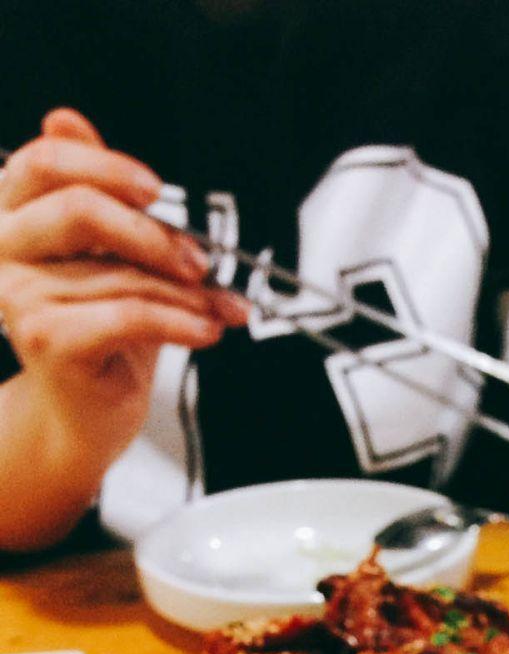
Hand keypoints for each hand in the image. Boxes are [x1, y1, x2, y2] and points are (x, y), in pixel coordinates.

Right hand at [0, 108, 246, 488]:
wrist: (88, 414)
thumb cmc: (104, 336)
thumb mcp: (111, 256)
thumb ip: (97, 194)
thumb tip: (66, 117)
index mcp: (15, 215)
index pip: (44, 162)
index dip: (103, 166)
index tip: (156, 189)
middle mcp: (5, 250)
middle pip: (79, 209)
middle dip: (153, 234)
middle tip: (199, 261)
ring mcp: (19, 296)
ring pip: (122, 274)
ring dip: (187, 294)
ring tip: (219, 309)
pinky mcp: (47, 339)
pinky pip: (129, 315)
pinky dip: (180, 321)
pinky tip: (207, 329)